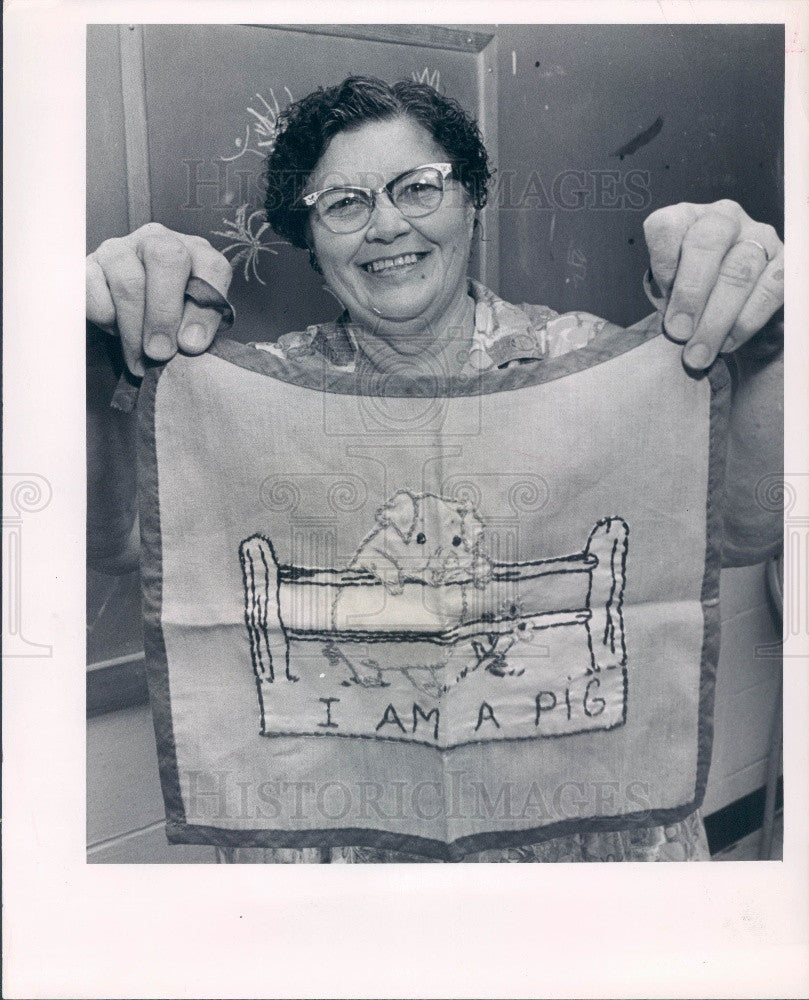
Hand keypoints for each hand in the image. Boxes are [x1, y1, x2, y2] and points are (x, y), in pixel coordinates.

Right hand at [87, 223, 232, 376]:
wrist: (133, 316)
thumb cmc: (173, 319)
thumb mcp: (195, 321)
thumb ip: (198, 327)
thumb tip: (187, 344)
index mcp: (197, 252)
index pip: (211, 268)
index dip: (203, 309)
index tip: (191, 345)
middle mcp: (159, 240)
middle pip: (165, 259)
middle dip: (163, 314)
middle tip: (160, 352)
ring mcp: (121, 249)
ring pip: (128, 281)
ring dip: (134, 327)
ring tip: (139, 356)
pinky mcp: (90, 264)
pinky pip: (93, 289)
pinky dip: (106, 317)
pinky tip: (116, 330)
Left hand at [643, 200, 782, 369]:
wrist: (730, 321)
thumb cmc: (692, 304)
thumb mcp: (668, 296)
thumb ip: (666, 298)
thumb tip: (673, 323)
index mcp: (686, 220)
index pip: (668, 226)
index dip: (662, 263)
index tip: (660, 299)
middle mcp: (724, 219)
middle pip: (708, 242)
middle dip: (691, 293)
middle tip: (679, 332)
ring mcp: (759, 237)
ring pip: (740, 270)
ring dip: (717, 318)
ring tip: (700, 352)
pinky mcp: (786, 262)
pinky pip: (770, 289)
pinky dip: (746, 320)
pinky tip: (729, 342)